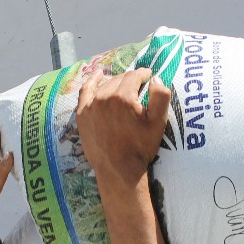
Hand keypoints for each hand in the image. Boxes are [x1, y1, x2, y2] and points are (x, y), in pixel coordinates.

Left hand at [75, 67, 171, 181]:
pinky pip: (85, 91)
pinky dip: (92, 81)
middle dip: (131, 79)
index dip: (143, 74)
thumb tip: (155, 78)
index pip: (134, 76)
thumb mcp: (158, 123)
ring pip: (105, 85)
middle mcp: (104, 97)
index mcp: (123, 97)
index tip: (149, 76)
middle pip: (119, 79)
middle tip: (139, 85)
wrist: (118, 169)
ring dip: (116, 82)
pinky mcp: (82, 115)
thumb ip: (161, 96)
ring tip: (124, 85)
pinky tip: (98, 75)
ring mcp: (90, 106)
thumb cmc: (140, 147)